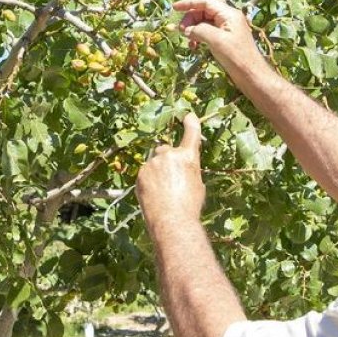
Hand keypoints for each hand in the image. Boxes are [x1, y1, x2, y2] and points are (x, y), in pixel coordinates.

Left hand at [136, 113, 205, 232]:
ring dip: (158, 173)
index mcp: (188, 157)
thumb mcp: (197, 184)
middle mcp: (169, 155)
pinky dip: (149, 181)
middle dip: (168, 161)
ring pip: (155, 164)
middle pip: (166, 151)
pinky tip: (155, 195)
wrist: (172, 220)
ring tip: (164, 193)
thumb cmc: (190, 206)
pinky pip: (146, 173)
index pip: (191, 134)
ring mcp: (153, 163)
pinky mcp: (141, 173)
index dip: (190, 124)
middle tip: (173, 180)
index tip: (188, 116)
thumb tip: (182, 166)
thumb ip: (188, 169)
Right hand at [173, 0, 258, 71]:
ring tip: (188, 41)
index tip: (174, 8)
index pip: (205, 1)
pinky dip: (198, 36)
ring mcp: (225, 28)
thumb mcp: (217, 41)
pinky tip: (194, 45)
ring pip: (203, 21)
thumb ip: (200, 30)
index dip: (189, 2)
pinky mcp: (223, 38)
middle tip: (181, 32)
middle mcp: (227, 17)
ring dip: (193, 29)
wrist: (251, 74)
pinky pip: (207, 31)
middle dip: (190, 19)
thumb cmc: (237, 57)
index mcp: (228, 14)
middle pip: (203, 10)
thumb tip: (187, 29)